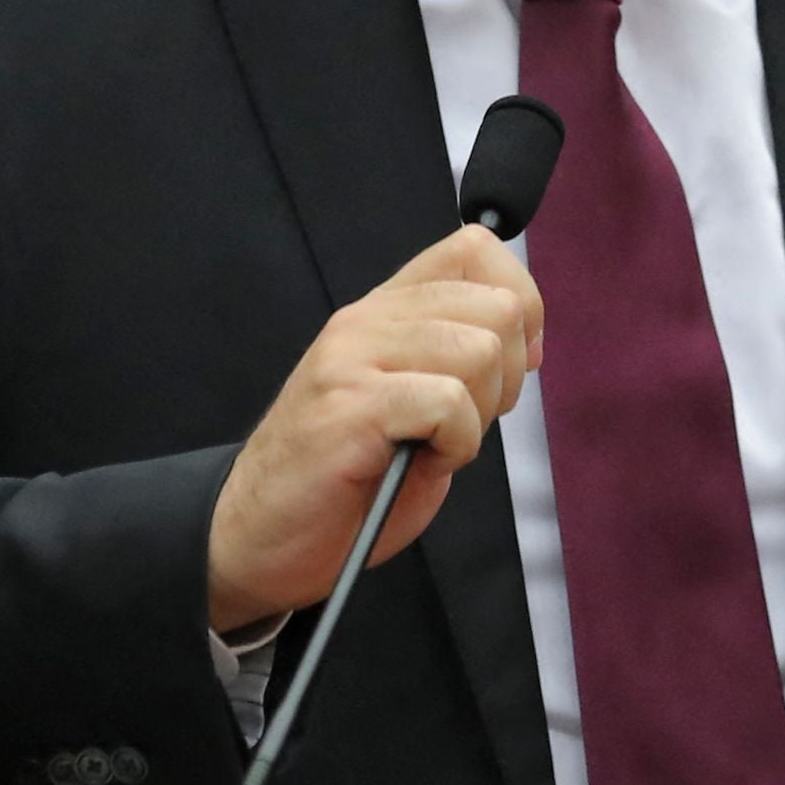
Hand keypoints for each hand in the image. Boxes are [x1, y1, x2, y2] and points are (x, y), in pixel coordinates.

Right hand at [206, 225, 544, 630]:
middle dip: (507, 375)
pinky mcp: (350, 405)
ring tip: (436, 445)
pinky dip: (457, 446)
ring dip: (479, 415)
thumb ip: (461, 364)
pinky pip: (449, 404)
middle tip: (465, 422)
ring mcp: (353, 357)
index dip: (520, 304)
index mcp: (384, 310)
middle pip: (498, 306)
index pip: (474, 248)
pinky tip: (422, 462)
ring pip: (480, 351)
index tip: (511, 365)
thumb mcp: (414, 405)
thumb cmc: (344, 483)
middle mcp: (366, 319)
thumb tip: (527, 343)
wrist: (257, 536)